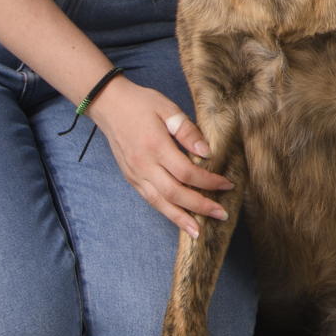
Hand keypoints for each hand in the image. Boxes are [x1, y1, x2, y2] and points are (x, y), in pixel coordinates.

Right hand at [86, 79, 233, 237]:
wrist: (108, 105)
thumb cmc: (141, 103)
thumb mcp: (167, 108)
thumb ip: (187, 130)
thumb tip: (206, 152)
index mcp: (156, 146)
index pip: (187, 172)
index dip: (208, 181)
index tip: (227, 184)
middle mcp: (144, 165)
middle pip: (175, 193)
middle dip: (200, 206)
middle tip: (221, 214)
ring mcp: (135, 174)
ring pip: (160, 203)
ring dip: (180, 219)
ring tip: (198, 232)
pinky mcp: (131, 178)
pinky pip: (150, 199)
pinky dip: (165, 211)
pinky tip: (178, 218)